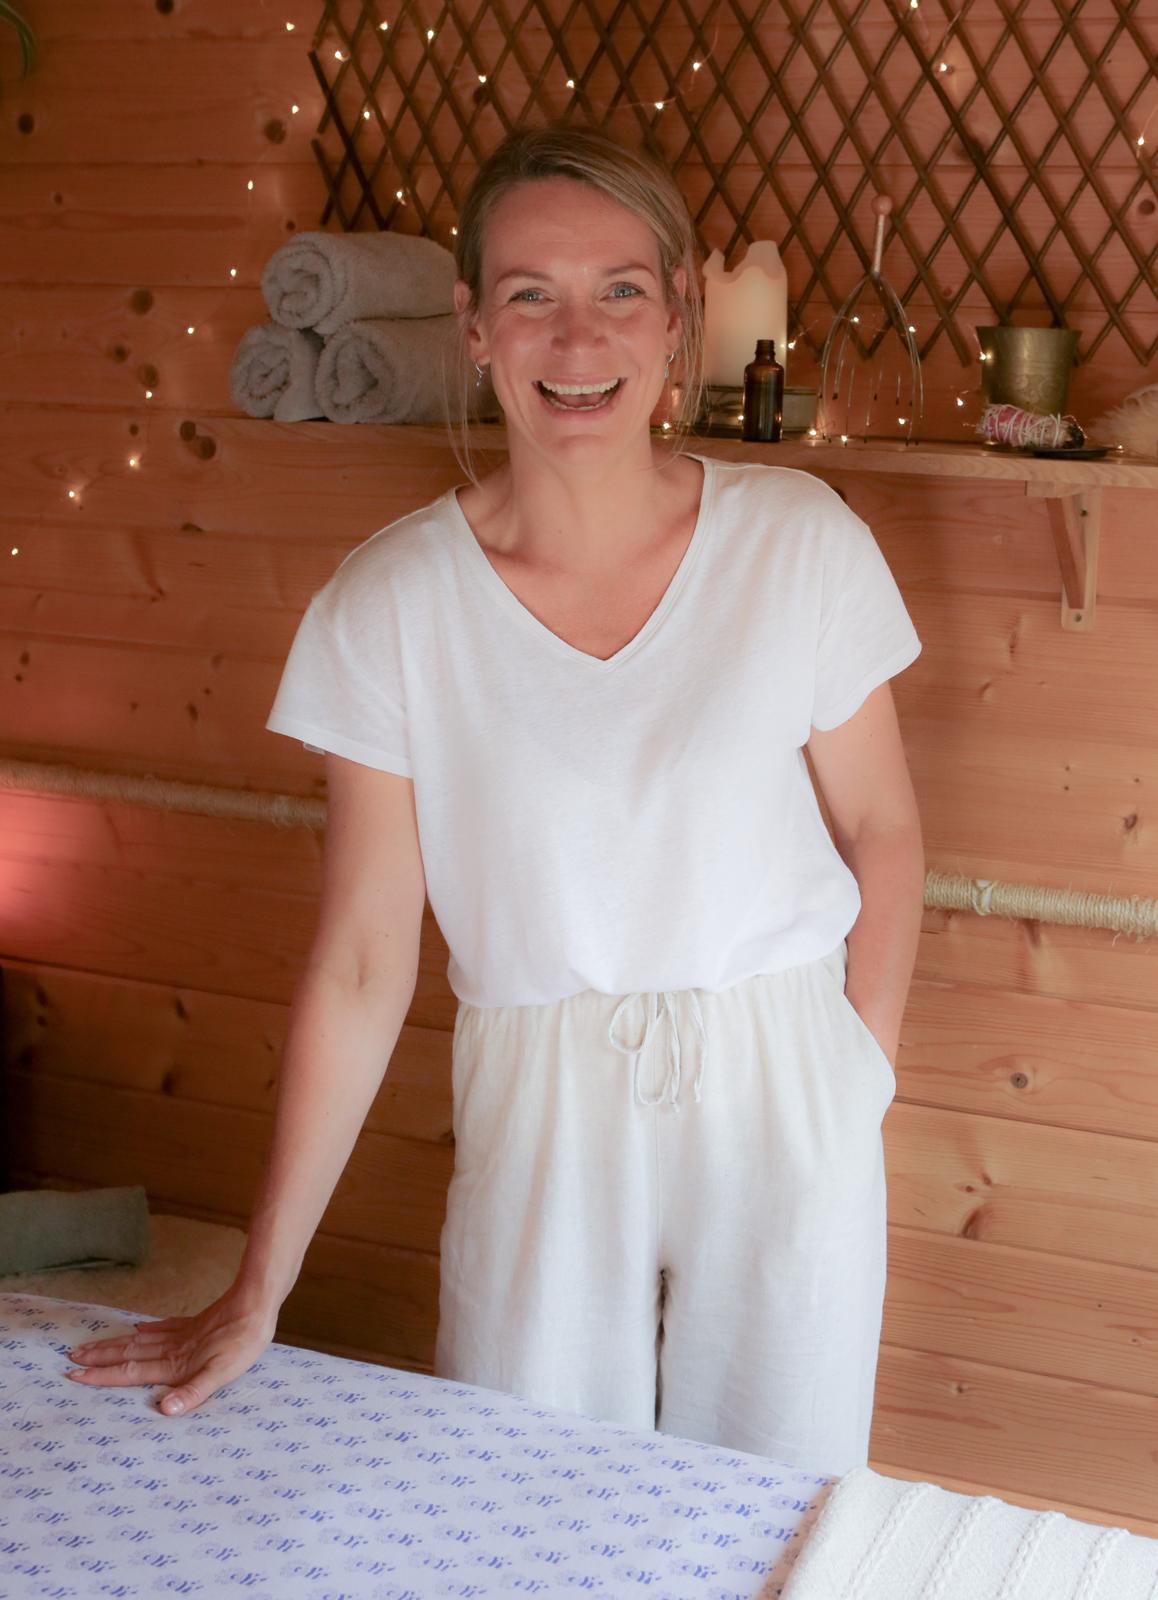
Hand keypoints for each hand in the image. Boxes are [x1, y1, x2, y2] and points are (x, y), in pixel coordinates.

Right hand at [63, 1286, 278, 1416]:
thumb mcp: (222, 1374)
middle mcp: (172, 1349)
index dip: (102, 1376)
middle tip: (71, 1358)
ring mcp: (182, 1334)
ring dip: (114, 1345)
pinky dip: (145, 1331)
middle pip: (128, 1355)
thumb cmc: (242, 1343)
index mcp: (175, 1365)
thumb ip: (193, 1392)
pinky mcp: (194, 1324)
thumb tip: (164, 1410)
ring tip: (92, 1344)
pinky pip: (162, 1328)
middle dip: (99, 1358)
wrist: (256, 1304)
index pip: (131, 1373)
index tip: (75, 1376)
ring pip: (139, 1341)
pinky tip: (138, 1330)